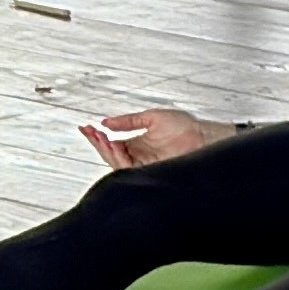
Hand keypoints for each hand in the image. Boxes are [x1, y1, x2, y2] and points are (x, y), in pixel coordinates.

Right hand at [77, 103, 222, 169]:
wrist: (203, 137)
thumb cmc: (186, 127)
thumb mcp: (151, 117)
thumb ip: (128, 121)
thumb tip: (106, 122)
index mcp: (138, 144)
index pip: (112, 143)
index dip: (97, 136)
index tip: (86, 127)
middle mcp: (138, 156)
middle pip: (110, 154)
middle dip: (97, 142)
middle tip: (89, 131)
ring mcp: (144, 165)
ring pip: (116, 163)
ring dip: (106, 149)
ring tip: (100, 137)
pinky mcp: (149, 172)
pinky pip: (128, 169)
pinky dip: (119, 158)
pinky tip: (114, 146)